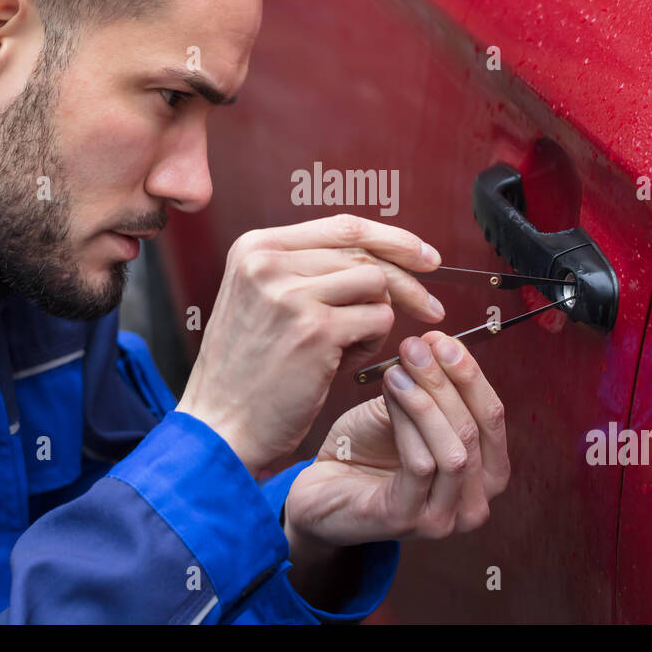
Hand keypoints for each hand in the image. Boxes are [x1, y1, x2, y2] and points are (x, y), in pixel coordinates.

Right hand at [175, 214, 446, 474]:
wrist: (220, 425)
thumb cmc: (249, 371)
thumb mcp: (262, 300)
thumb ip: (308, 271)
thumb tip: (383, 257)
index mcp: (256, 247)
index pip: (343, 226)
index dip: (393, 239)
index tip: (424, 255)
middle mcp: (269, 262)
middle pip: (365, 254)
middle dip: (407, 282)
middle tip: (431, 307)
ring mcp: (291, 294)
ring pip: (376, 284)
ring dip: (379, 316)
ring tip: (353, 344)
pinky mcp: (315, 330)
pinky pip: (378, 319)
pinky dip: (374, 341)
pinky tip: (347, 360)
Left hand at [283, 330, 510, 548]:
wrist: (322, 487)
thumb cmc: (368, 450)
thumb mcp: (408, 410)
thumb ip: (432, 386)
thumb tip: (439, 342)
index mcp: (485, 474)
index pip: (493, 416)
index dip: (471, 375)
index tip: (443, 340)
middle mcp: (474, 503)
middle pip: (476, 431)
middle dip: (448, 382)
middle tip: (417, 347)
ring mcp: (443, 519)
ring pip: (453, 451)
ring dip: (427, 401)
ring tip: (398, 368)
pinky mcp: (408, 521)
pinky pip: (421, 466)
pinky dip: (407, 423)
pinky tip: (390, 393)